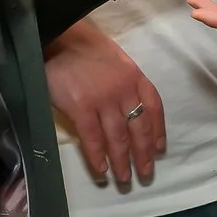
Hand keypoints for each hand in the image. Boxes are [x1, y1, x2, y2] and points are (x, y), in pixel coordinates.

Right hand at [43, 20, 164, 189]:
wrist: (57, 36)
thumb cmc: (83, 46)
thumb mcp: (114, 59)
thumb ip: (124, 82)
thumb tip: (126, 109)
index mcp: (135, 76)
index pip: (154, 108)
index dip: (158, 131)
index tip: (159, 150)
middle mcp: (124, 90)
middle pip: (139, 128)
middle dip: (143, 155)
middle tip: (145, 174)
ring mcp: (104, 100)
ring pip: (118, 138)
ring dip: (122, 162)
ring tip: (125, 180)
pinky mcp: (81, 108)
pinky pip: (93, 139)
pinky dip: (97, 158)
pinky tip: (101, 172)